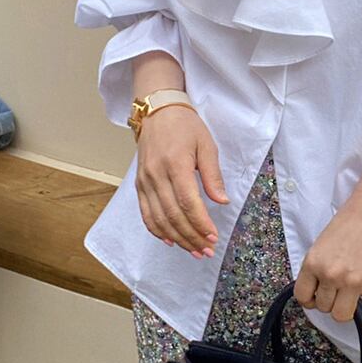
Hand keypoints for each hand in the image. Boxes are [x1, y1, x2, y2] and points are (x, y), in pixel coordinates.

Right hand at [135, 105, 229, 257]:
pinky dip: (157, 231)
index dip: (201, 223)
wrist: (158, 112)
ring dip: (177, 238)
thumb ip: (212, 174)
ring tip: (194, 250)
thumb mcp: (206, 145)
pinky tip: (171, 240)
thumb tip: (222, 201)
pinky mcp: (139, 185)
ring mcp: (145, 181)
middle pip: (173, 215)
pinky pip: (146, 214)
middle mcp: (156, 176)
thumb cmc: (186, 126)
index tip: (213, 236)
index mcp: (175, 164)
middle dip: (191, 237)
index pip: (188, 202)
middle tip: (207, 250)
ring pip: (158, 219)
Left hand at [293, 164, 361, 339]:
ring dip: (347, 309)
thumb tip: (316, 291)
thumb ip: (317, 266)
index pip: (303, 296)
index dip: (310, 298)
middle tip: (340, 287)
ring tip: (353, 296)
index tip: (318, 294)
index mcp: (314, 262)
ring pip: (342, 316)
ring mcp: (354, 282)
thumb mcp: (322, 242)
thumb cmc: (349, 220)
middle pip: (323, 308)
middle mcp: (331, 275)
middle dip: (330, 300)